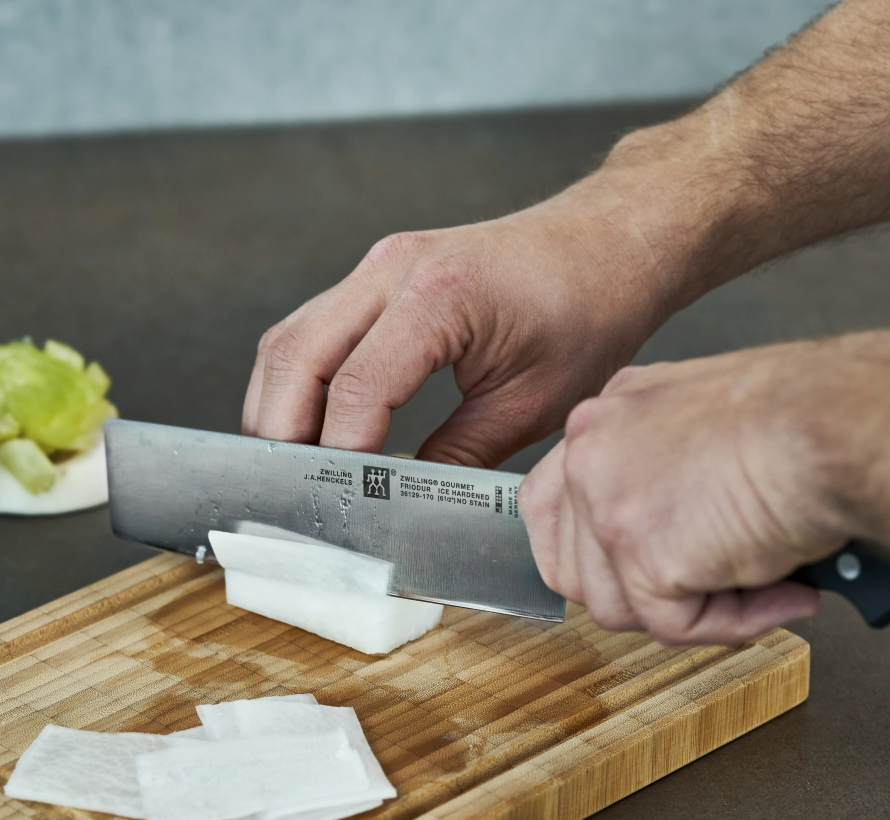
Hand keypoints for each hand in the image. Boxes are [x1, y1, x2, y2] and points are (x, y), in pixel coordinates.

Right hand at [242, 181, 693, 467]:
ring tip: (293, 471)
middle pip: (293, 358)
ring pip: (288, 340)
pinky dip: (299, 381)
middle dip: (281, 436)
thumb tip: (401, 503)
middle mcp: (393, 270)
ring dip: (279, 407)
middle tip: (289, 498)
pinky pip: (312, 328)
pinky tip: (313, 426)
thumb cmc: (589, 310)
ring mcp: (379, 265)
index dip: (341, 458)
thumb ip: (458, 456)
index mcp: (438, 298)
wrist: (610, 242)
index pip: (355, 390)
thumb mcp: (532, 404)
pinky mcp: (379, 274)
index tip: (340, 507)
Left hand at [519, 338, 882, 644]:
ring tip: (766, 586)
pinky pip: (675, 626)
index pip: (550, 504)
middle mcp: (593, 452)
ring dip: (694, 612)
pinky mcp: (642, 554)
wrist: (840, 423)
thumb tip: (681, 536)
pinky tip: (784, 593)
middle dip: (642, 597)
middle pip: (575, 570)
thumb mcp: (712, 421)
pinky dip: (735, 624)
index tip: (634, 575)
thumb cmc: (809, 412)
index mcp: (609, 415)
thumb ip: (673, 472)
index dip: (591, 556)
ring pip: (618, 609)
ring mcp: (608, 504)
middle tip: (712, 592)